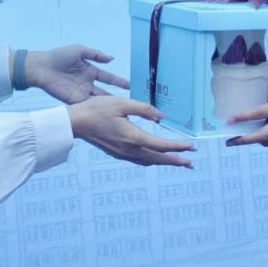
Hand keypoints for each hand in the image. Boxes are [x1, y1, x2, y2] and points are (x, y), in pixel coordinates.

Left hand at [26, 45, 128, 104]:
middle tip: (129, 104)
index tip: (129, 85)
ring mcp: (81, 93)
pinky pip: (87, 106)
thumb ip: (96, 54)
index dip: (118, 82)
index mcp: (90, 71)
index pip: (108, 78)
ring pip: (98, 101)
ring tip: (120, 113)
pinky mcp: (73, 100)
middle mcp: (87, 83)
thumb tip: (111, 58)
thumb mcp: (80, 50)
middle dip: (116, 98)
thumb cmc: (59, 56)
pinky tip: (104, 116)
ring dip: (107, 106)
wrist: (41, 67)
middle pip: (105, 92)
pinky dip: (95, 111)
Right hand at [67, 97, 195, 167]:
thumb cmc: (96, 110)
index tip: (192, 147)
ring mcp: (123, 153)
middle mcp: (130, 149)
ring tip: (178, 162)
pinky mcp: (117, 153)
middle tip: (191, 163)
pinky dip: (152, 160)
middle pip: (158, 158)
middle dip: (176, 161)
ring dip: (165, 162)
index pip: (162, 145)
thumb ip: (144, 109)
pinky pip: (140, 160)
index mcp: (133, 137)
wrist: (75, 123)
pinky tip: (155, 157)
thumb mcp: (121, 103)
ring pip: (149, 161)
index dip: (178, 146)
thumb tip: (161, 116)